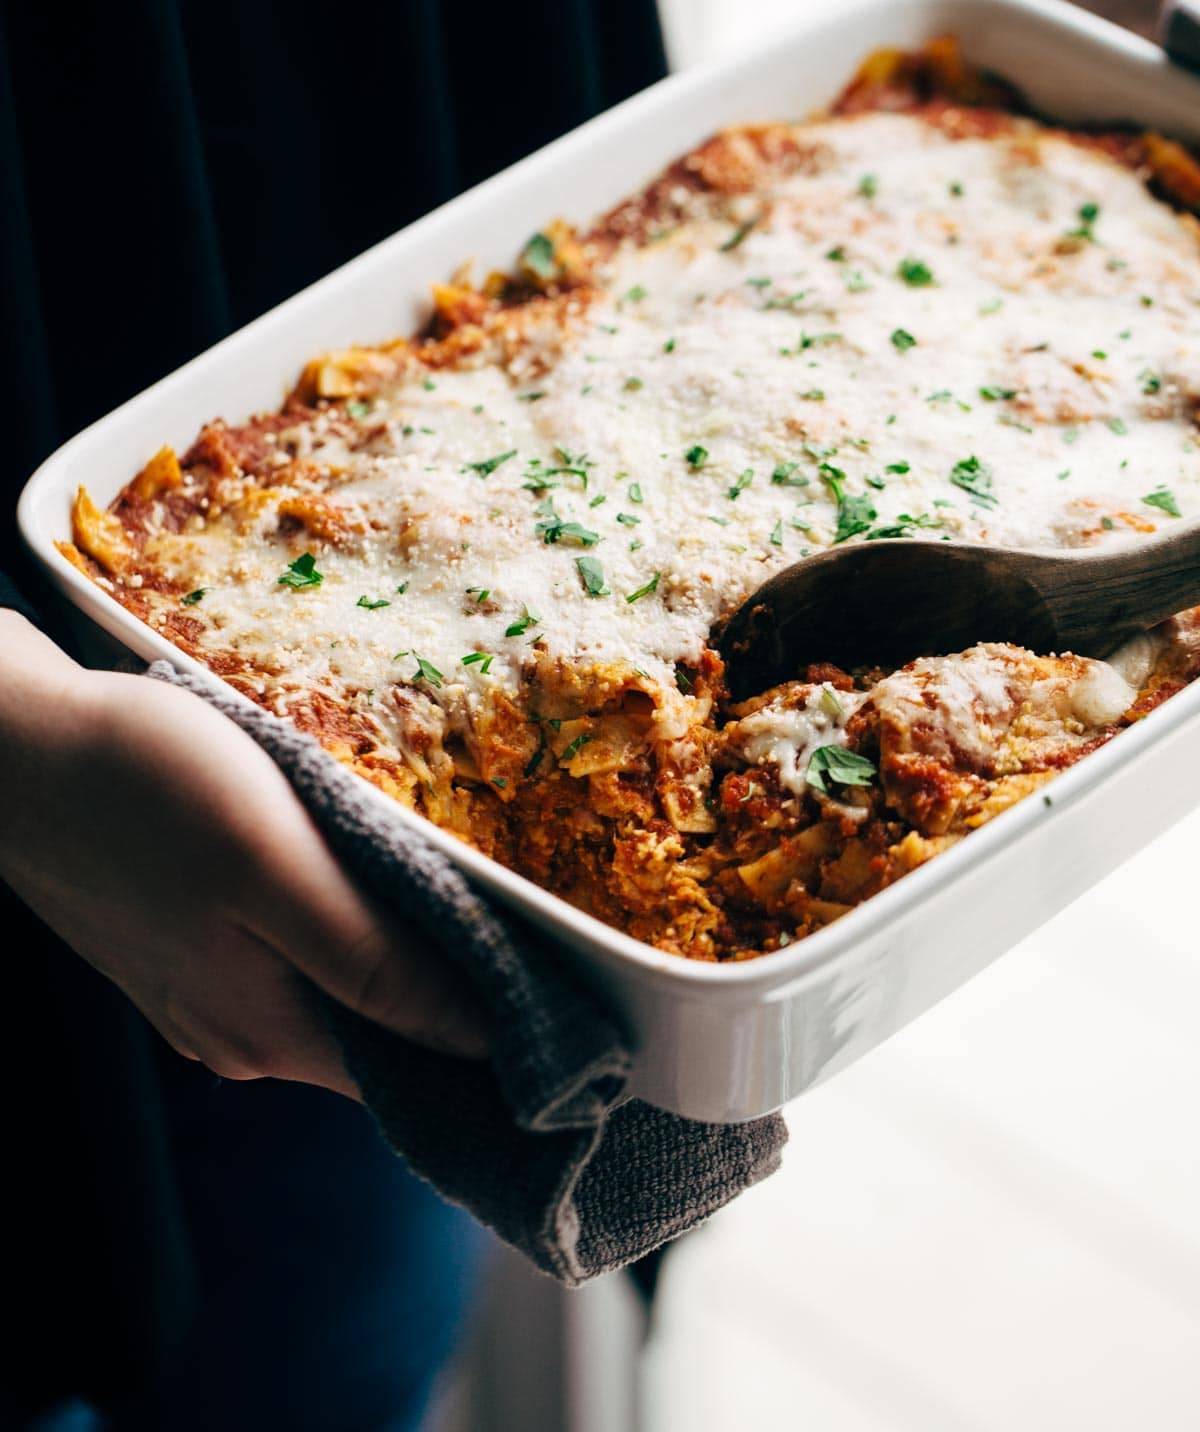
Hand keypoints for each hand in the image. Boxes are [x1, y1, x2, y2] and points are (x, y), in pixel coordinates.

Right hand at [0, 610, 485, 1095]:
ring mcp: (202, 987)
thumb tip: (477, 1040)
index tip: (571, 997)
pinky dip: (341, 920)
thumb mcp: (274, 866)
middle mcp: (235, 1031)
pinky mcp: (182, 937)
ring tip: (464, 888)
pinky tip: (362, 864)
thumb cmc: (140, 784)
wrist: (9, 741)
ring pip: (337, 988)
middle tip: (533, 921)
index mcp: (266, 1032)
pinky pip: (291, 949)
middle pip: (380, 1034)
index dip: (498, 1045)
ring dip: (398, 950)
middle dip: (456, 991)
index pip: (417, 1075)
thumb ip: (372, 962)